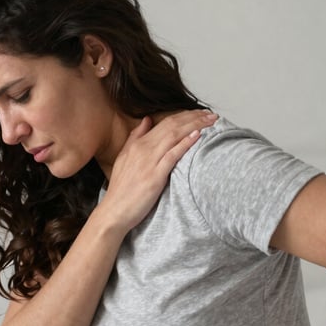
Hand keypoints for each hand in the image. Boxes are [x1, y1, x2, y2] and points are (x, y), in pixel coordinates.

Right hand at [101, 110, 217, 231]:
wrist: (114, 211)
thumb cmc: (121, 190)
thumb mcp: (123, 158)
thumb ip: (135, 137)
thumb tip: (147, 120)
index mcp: (137, 144)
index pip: (165, 122)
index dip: (185, 115)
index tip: (200, 113)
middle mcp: (143, 149)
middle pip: (172, 125)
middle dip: (194, 117)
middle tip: (211, 114)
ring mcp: (149, 162)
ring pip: (174, 136)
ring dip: (194, 125)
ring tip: (211, 121)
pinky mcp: (155, 176)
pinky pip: (172, 155)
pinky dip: (185, 143)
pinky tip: (197, 135)